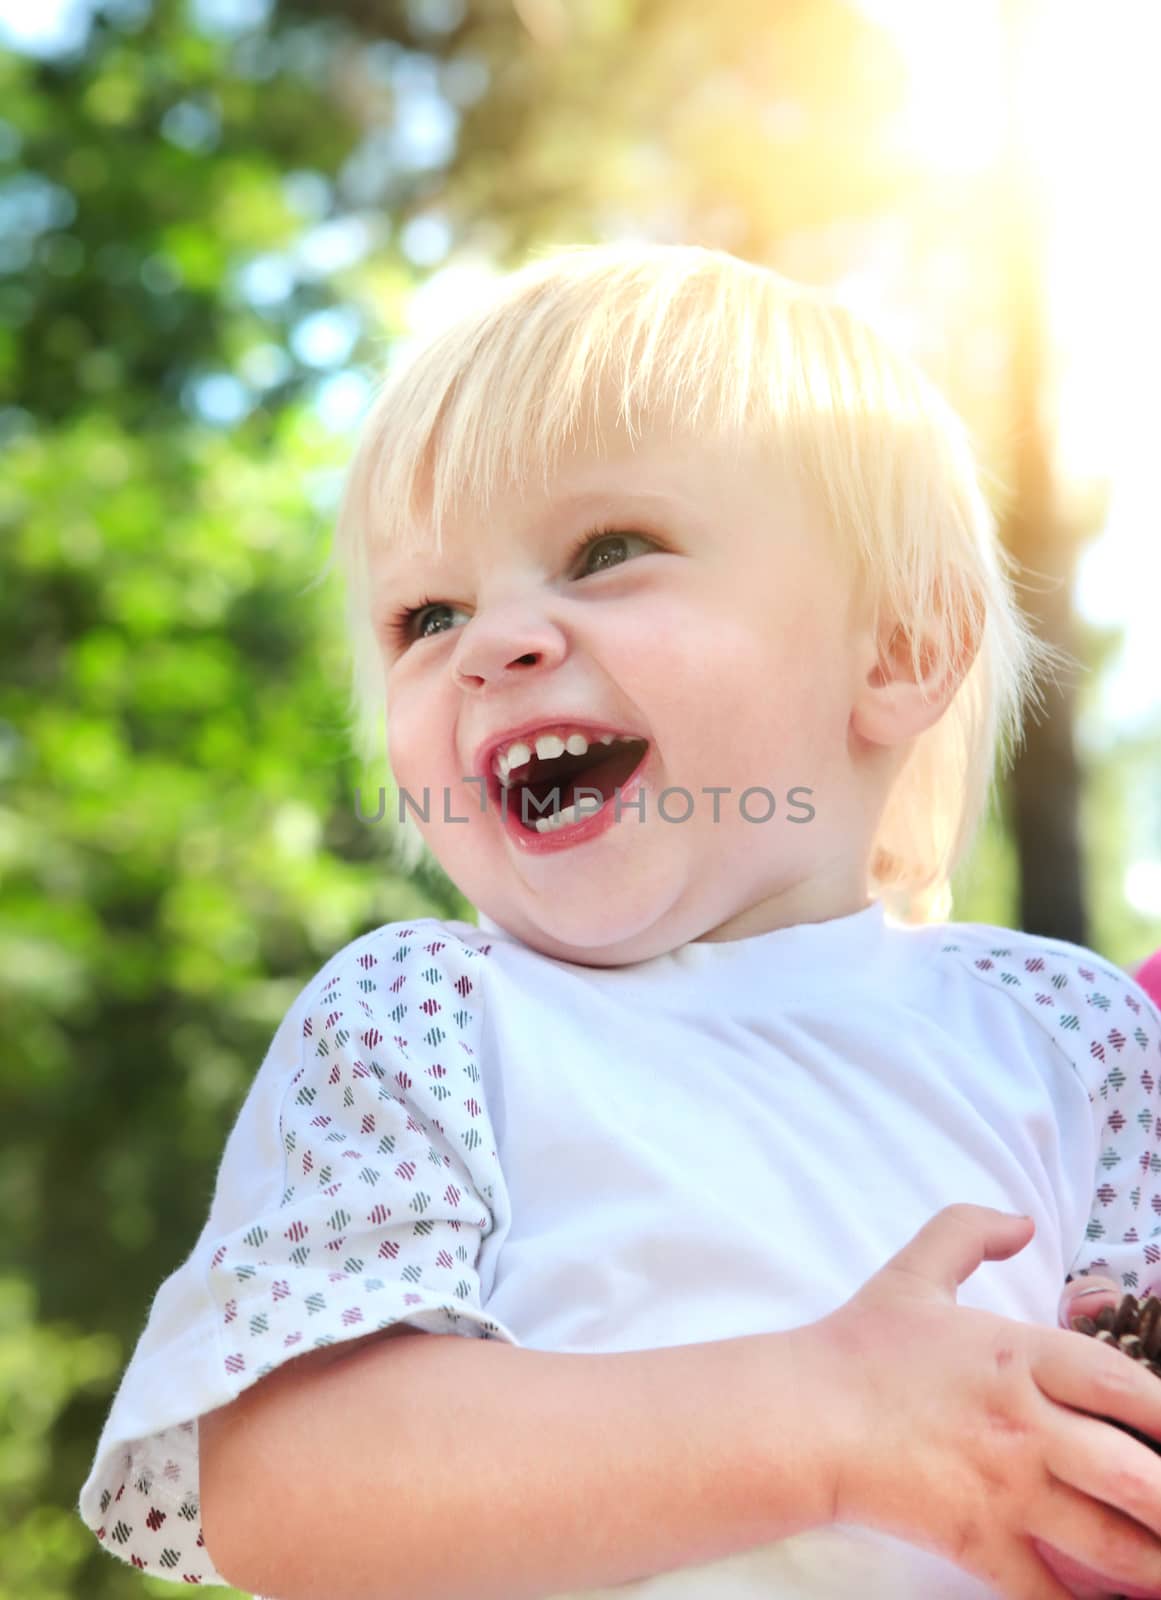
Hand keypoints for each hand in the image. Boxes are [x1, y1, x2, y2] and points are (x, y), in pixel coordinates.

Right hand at [807, 1206, 1160, 1598]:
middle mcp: (1027, 1427)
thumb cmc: (862, 1346)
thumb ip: (968, 1233)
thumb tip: (1022, 1221)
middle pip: (1135, 1476)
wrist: (803, 1413)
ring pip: (1110, 1545)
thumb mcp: (916, 1273)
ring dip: (1154, 1564)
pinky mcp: (979, 1545)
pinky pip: (1050, 1594)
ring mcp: (1006, 1492)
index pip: (1125, 1386)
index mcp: (1021, 1357)